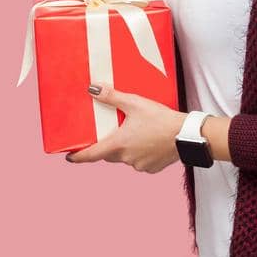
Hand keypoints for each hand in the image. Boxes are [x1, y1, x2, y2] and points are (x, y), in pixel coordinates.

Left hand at [64, 85, 184, 172]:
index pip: (92, 155)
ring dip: (126, 149)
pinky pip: (140, 162)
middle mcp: (127, 158)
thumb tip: (93, 89)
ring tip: (135, 134)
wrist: (187, 135)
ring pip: (125, 158)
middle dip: (107, 146)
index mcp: (119, 144)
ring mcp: (140, 165)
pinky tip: (148, 142)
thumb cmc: (161, 119)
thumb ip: (112, 97)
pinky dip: (140, 154)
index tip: (69, 158)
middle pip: (109, 155)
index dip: (78, 157)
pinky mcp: (152, 168)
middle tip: (110, 134)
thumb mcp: (134, 103)